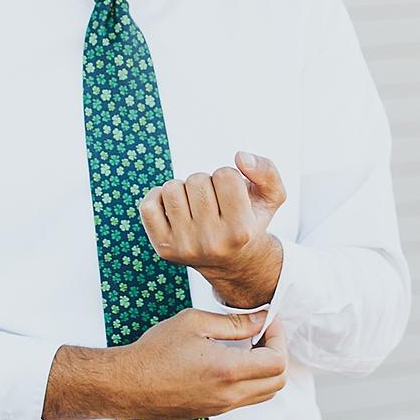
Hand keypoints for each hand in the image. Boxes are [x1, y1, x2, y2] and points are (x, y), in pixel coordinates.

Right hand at [118, 307, 288, 419]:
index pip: (277, 361)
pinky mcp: (213, 412)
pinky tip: (231, 361)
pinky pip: (245, 399)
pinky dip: (250, 380)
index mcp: (228, 371)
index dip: (278, 337)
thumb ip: (234, 322)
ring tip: (247, 346)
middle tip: (261, 333)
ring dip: (265, 370)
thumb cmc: (154, 352)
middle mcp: (230, 395)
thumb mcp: (194, 323)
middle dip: (276, 354)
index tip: (267, 322)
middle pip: (278, 381)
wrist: (127, 384)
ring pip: (265, 393)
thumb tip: (260, 318)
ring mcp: (222, 407)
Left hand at [137, 150, 286, 283]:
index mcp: (240, 231)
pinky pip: (147, 205)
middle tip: (214, 204)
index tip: (232, 196)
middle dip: (206, 183)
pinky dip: (159, 199)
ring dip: (184, 190)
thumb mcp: (271, 198)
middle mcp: (211, 242)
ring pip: (172, 188)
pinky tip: (176, 210)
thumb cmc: (249, 222)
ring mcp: (184, 246)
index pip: (225, 174)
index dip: (228, 178)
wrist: (232, 263)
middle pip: (197, 180)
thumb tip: (240, 157)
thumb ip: (267, 172)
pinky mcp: (163, 247)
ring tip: (196, 206)